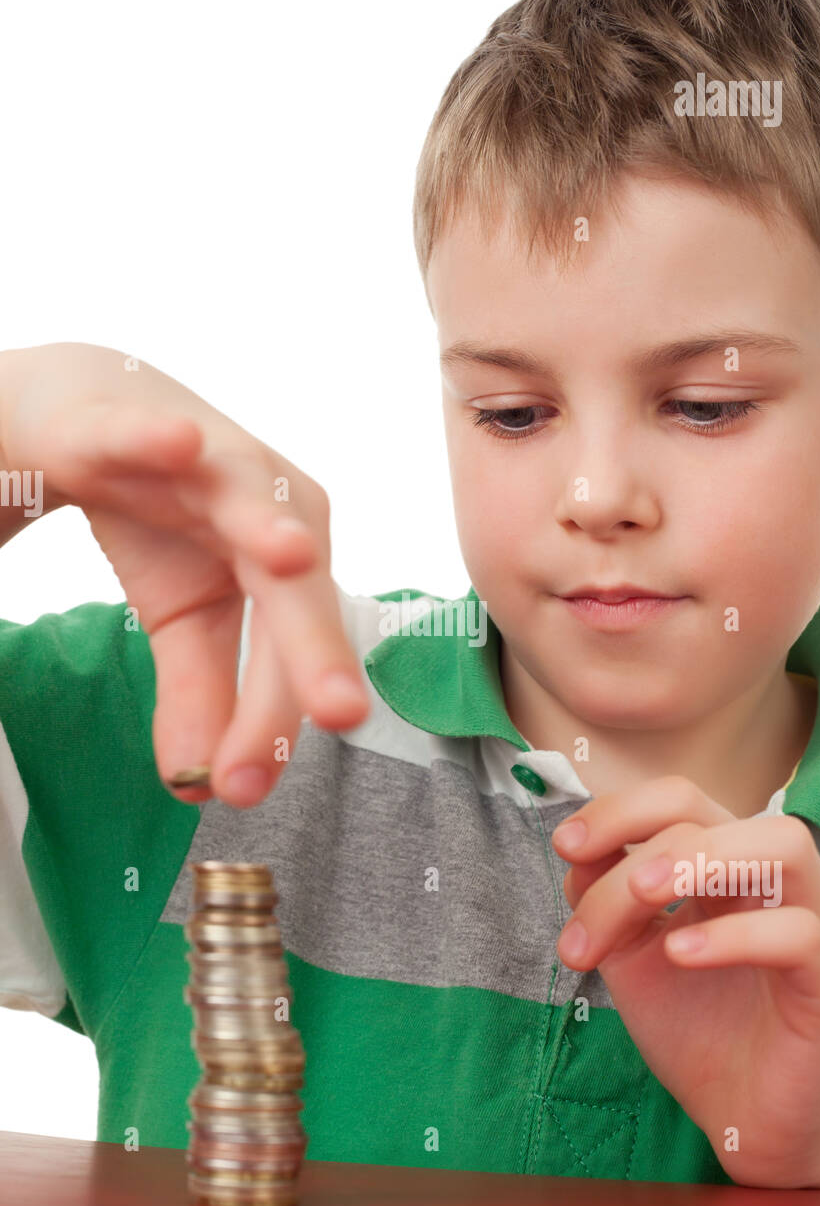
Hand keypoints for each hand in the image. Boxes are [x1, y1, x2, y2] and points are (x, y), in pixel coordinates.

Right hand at [0, 343, 369, 807]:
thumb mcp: (183, 615)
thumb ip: (202, 693)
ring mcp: (205, 457)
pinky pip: (147, 430)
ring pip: (243, 497)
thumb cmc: (164, 516)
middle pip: (295, 585)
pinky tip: (182, 444)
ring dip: (266, 524)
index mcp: (284, 563)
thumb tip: (204, 788)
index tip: (244, 791)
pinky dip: (161, 438)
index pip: (288, 654)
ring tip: (292, 558)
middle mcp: (266, 507)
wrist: (93, 414)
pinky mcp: (135, 419)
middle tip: (340, 714)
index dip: (270, 719)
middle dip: (314, 648)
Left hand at [551, 775, 819, 1186]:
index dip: (617, 809)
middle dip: (637, 840)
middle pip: (711, 810)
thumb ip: (604, 899)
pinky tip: (680, 955)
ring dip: (697, 860)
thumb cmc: (694, 1029)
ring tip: (644, 898)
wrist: (741, 1118)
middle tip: (593, 895)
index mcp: (721, 868)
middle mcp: (767, 883)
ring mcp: (808, 925)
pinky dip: (734, 935)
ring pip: (782, 844)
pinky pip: (799, 934)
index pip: (677, 800)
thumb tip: (577, 850)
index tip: (565, 845)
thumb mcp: (629, 955)